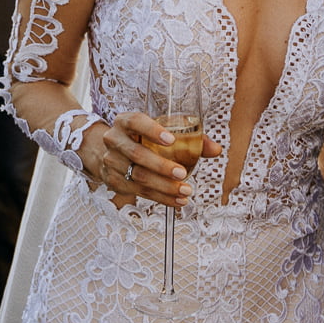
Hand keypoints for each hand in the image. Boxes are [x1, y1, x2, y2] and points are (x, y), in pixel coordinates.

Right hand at [82, 113, 220, 208]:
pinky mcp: (114, 181)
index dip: (152, 130)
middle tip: (183, 174)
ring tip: (185, 191)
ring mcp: (111, 162)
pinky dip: (161, 198)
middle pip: (137, 154)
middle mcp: (114, 140)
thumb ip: (189, 138)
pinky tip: (176, 200)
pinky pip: (139, 192)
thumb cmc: (140, 139)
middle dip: (162, 166)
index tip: (171, 140)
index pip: (135, 122)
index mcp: (125, 122)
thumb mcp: (158, 132)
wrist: (107, 152)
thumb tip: (215, 149)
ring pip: (138, 177)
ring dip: (164, 187)